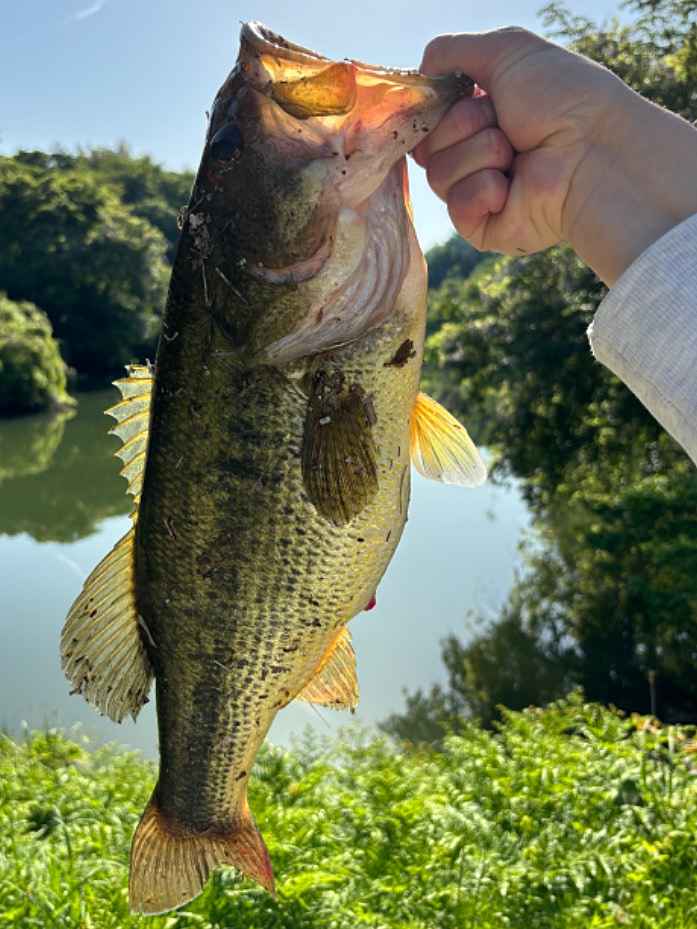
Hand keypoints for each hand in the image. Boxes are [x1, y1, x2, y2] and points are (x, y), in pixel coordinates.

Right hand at [414, 29, 696, 284]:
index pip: (429, 118)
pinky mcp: (485, 228)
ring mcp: (480, 193)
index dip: (438, 106)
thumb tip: (421, 70)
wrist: (592, 149)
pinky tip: (512, 186)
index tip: (463, 93)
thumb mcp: (507, 50)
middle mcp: (478, 155)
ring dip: (480, 154)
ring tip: (517, 154)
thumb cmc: (563, 97)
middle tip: (505, 123)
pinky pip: (455, 208)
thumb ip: (453, 51)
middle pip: (428, 146)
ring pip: (438, 175)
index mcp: (481, 118)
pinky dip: (482, 190)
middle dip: (463, 125)